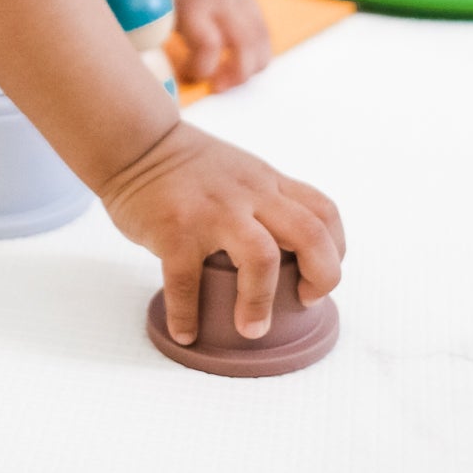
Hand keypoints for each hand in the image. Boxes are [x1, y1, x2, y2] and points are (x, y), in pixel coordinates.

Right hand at [101, 121, 345, 342]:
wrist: (137, 142)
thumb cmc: (186, 166)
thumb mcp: (240, 172)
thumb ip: (264, 202)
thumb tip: (286, 253)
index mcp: (266, 183)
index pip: (324, 212)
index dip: (335, 251)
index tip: (319, 278)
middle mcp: (248, 194)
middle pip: (309, 235)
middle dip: (321, 278)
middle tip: (304, 302)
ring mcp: (212, 211)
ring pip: (261, 258)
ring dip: (261, 303)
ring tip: (250, 328)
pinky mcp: (175, 230)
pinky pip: (187, 282)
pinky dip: (187, 314)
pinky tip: (185, 330)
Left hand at [129, 0, 270, 89]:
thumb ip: (137, 31)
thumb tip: (132, 65)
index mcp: (189, 4)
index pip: (208, 47)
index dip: (200, 69)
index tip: (186, 75)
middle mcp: (217, 1)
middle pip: (245, 47)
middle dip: (237, 75)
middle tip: (218, 86)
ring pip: (260, 37)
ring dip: (253, 63)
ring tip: (235, 76)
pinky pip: (260, 23)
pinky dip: (257, 44)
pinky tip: (243, 55)